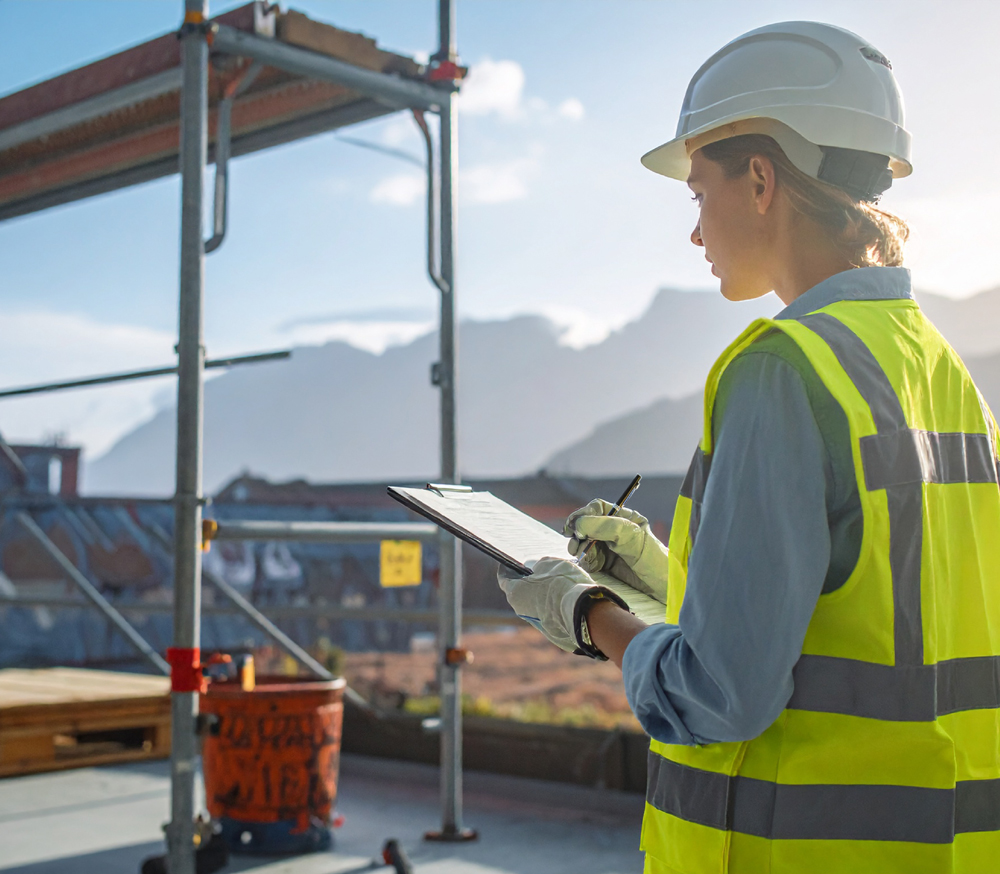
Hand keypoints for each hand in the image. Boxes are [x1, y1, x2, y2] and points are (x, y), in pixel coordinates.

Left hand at [497, 557, 628, 657]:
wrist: (584, 611)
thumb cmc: (563, 583)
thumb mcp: (549, 564)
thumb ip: (538, 565)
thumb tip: (536, 568)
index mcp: (514, 593)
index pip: (504, 577)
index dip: (509, 567)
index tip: (513, 561)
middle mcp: (520, 610)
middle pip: (520, 592)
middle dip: (527, 580)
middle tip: (538, 569)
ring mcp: (536, 622)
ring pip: (536, 603)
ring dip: (542, 593)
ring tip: (555, 581)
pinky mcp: (551, 630)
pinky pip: (549, 612)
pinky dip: (552, 604)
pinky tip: (564, 595)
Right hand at [564, 499, 668, 603]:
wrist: (664, 589)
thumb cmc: (654, 560)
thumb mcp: (632, 538)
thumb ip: (606, 527)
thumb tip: (579, 525)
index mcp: (625, 518)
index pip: (598, 509)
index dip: (583, 515)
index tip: (572, 526)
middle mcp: (616, 531)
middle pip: (588, 525)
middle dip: (578, 533)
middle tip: (574, 545)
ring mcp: (611, 548)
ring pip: (585, 542)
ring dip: (579, 547)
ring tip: (579, 554)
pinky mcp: (607, 564)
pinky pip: (589, 558)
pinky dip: (585, 560)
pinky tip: (591, 565)